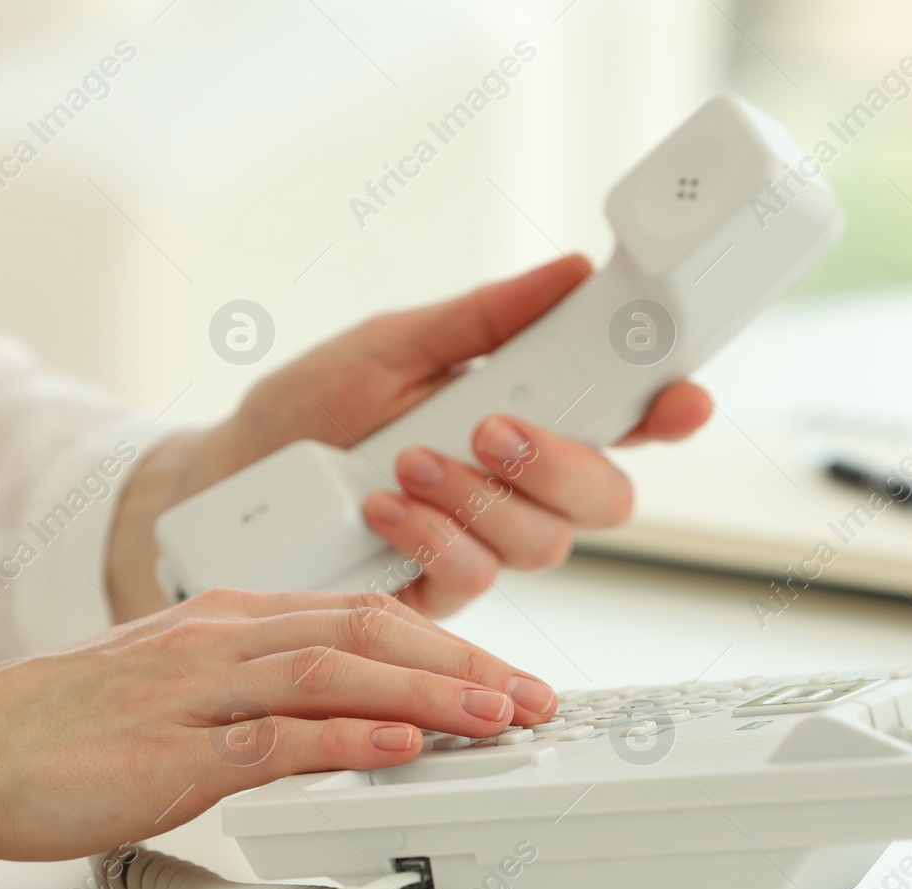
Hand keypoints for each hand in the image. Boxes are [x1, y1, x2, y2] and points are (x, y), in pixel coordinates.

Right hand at [0, 590, 557, 864]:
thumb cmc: (58, 728)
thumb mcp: (174, 692)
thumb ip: (255, 698)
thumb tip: (338, 723)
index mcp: (224, 619)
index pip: (359, 614)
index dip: (444, 642)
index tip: (500, 676)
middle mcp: (220, 638)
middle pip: (367, 630)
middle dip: (464, 662)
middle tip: (532, 697)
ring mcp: (195, 689)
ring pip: (336, 670)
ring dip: (430, 692)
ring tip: (499, 716)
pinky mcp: (169, 748)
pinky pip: (272, 735)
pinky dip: (345, 737)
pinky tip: (400, 746)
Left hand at [108, 255, 712, 619]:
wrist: (229, 482)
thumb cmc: (309, 409)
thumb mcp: (390, 345)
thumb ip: (481, 321)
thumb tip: (569, 274)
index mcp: (525, 413)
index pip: (622, 418)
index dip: (669, 412)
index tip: (682, 398)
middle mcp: (518, 486)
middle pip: (607, 498)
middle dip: (564, 464)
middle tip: (495, 430)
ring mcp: (483, 543)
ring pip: (544, 544)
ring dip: (480, 498)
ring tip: (408, 459)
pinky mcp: (437, 592)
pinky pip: (474, 579)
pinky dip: (433, 535)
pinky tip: (382, 505)